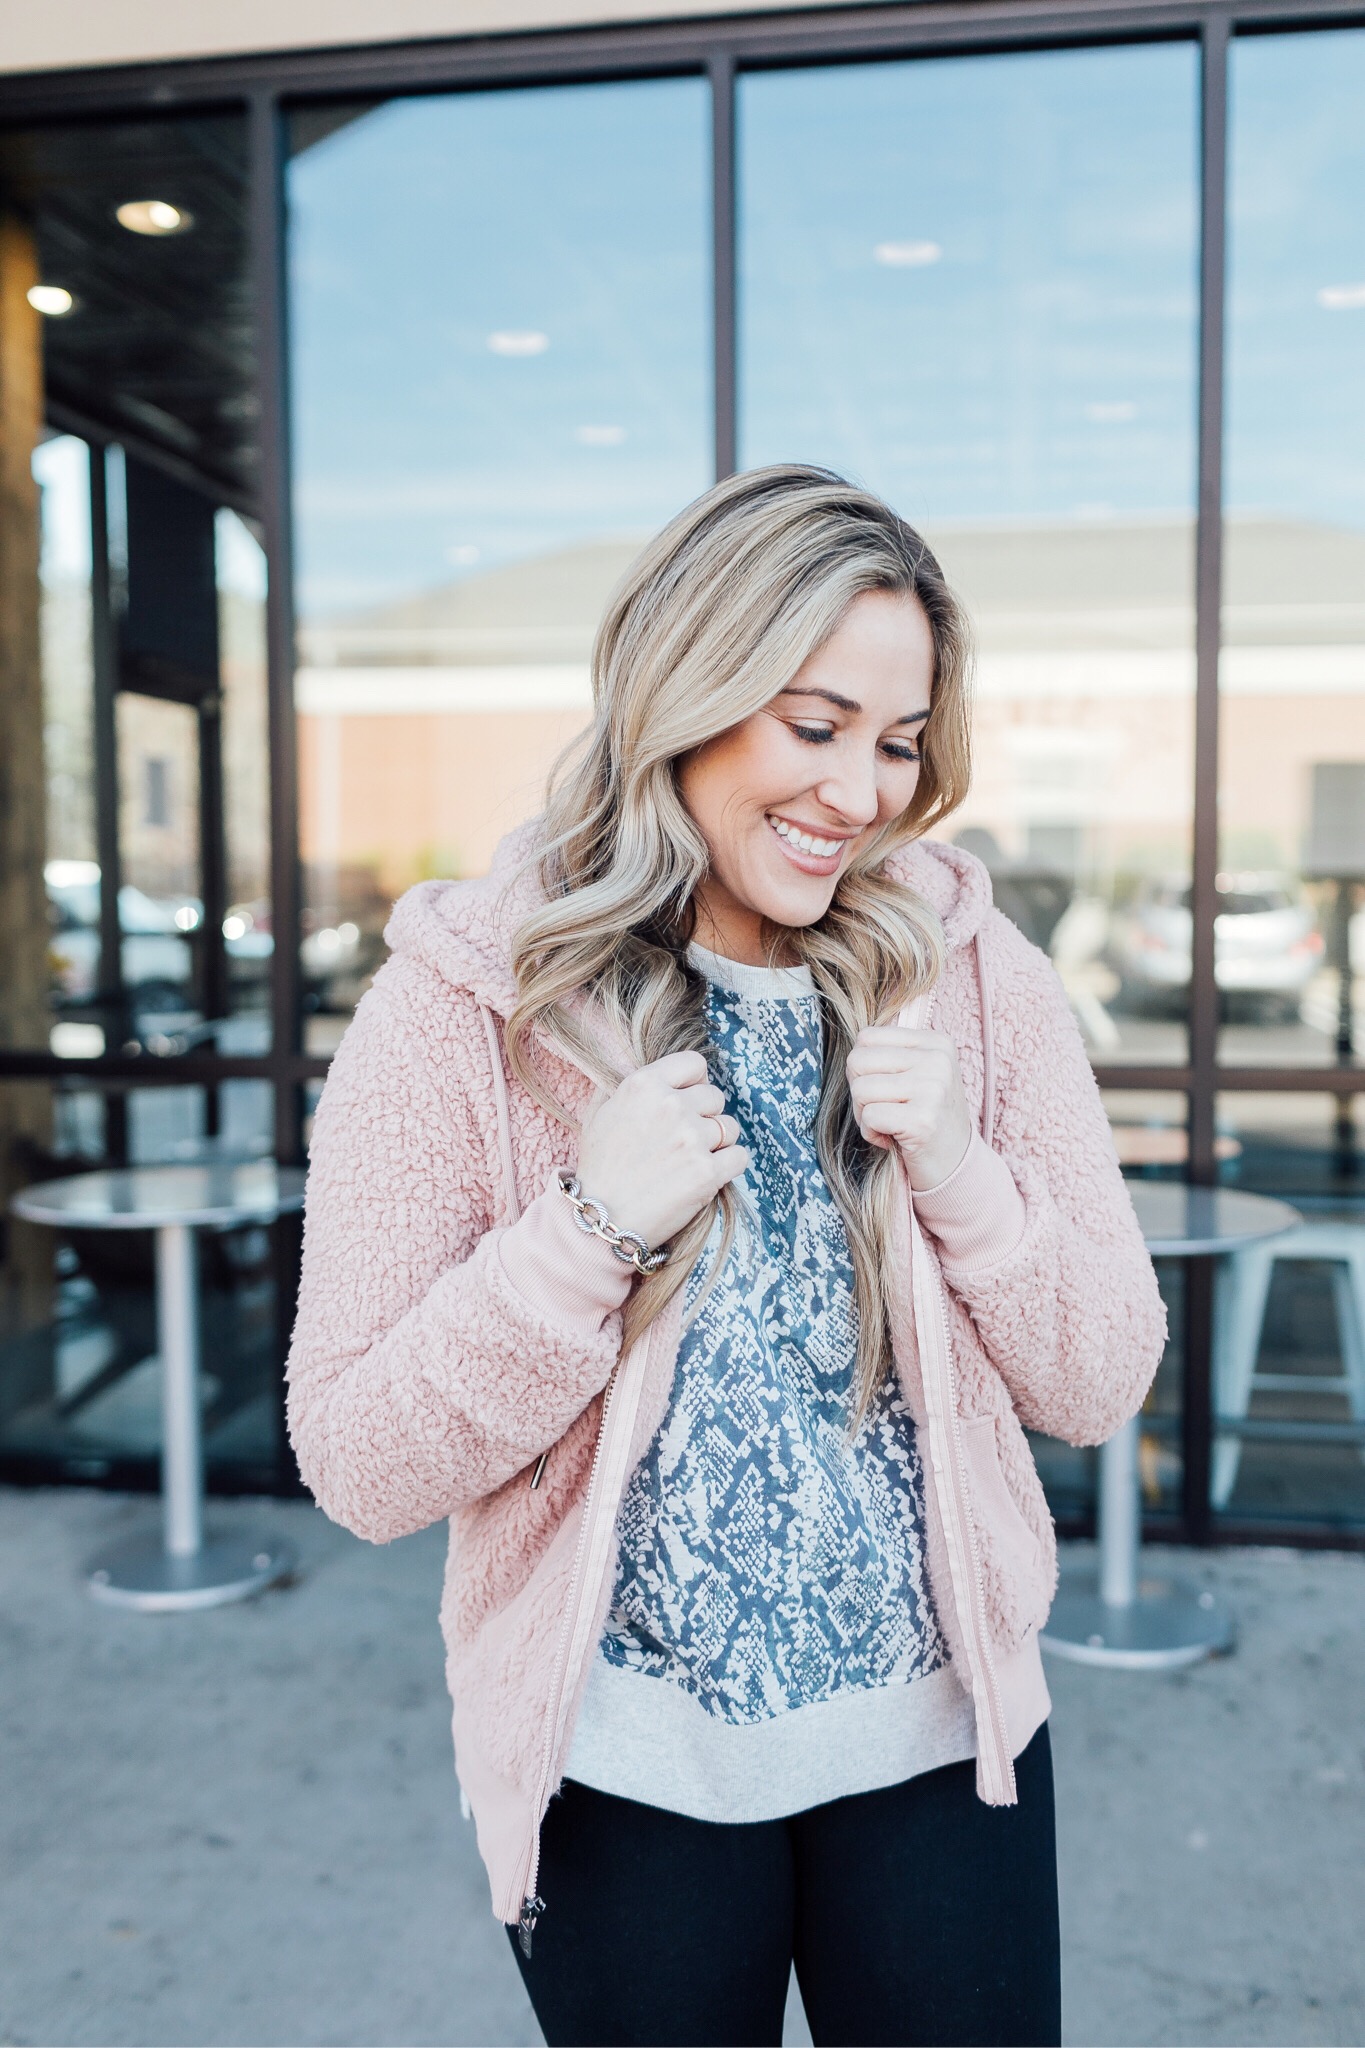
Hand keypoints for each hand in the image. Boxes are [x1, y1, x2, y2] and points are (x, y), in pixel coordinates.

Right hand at [575, 1051, 747, 1250]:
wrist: (602, 1219)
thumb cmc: (600, 1168)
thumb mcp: (600, 1114)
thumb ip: (628, 1087)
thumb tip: (649, 1069)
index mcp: (643, 1086)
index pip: (694, 1064)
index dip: (694, 1083)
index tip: (688, 1101)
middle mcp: (670, 1106)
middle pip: (715, 1097)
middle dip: (704, 1116)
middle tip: (683, 1140)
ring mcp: (691, 1139)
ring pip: (730, 1127)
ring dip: (717, 1143)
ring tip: (690, 1161)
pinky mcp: (707, 1172)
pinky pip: (739, 1156)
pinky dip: (728, 1166)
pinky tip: (706, 1174)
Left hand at [845, 1026, 972, 1190]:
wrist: (955, 1164)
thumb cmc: (925, 1117)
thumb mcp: (916, 1074)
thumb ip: (888, 1054)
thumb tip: (854, 1045)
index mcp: (936, 1042)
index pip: (867, 1037)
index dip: (863, 1068)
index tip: (887, 1089)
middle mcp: (938, 1060)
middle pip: (857, 1061)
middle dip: (859, 1091)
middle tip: (884, 1109)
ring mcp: (933, 1089)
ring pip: (860, 1089)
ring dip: (865, 1115)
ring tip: (890, 1124)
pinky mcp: (923, 1120)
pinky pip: (870, 1117)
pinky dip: (871, 1133)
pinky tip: (893, 1139)